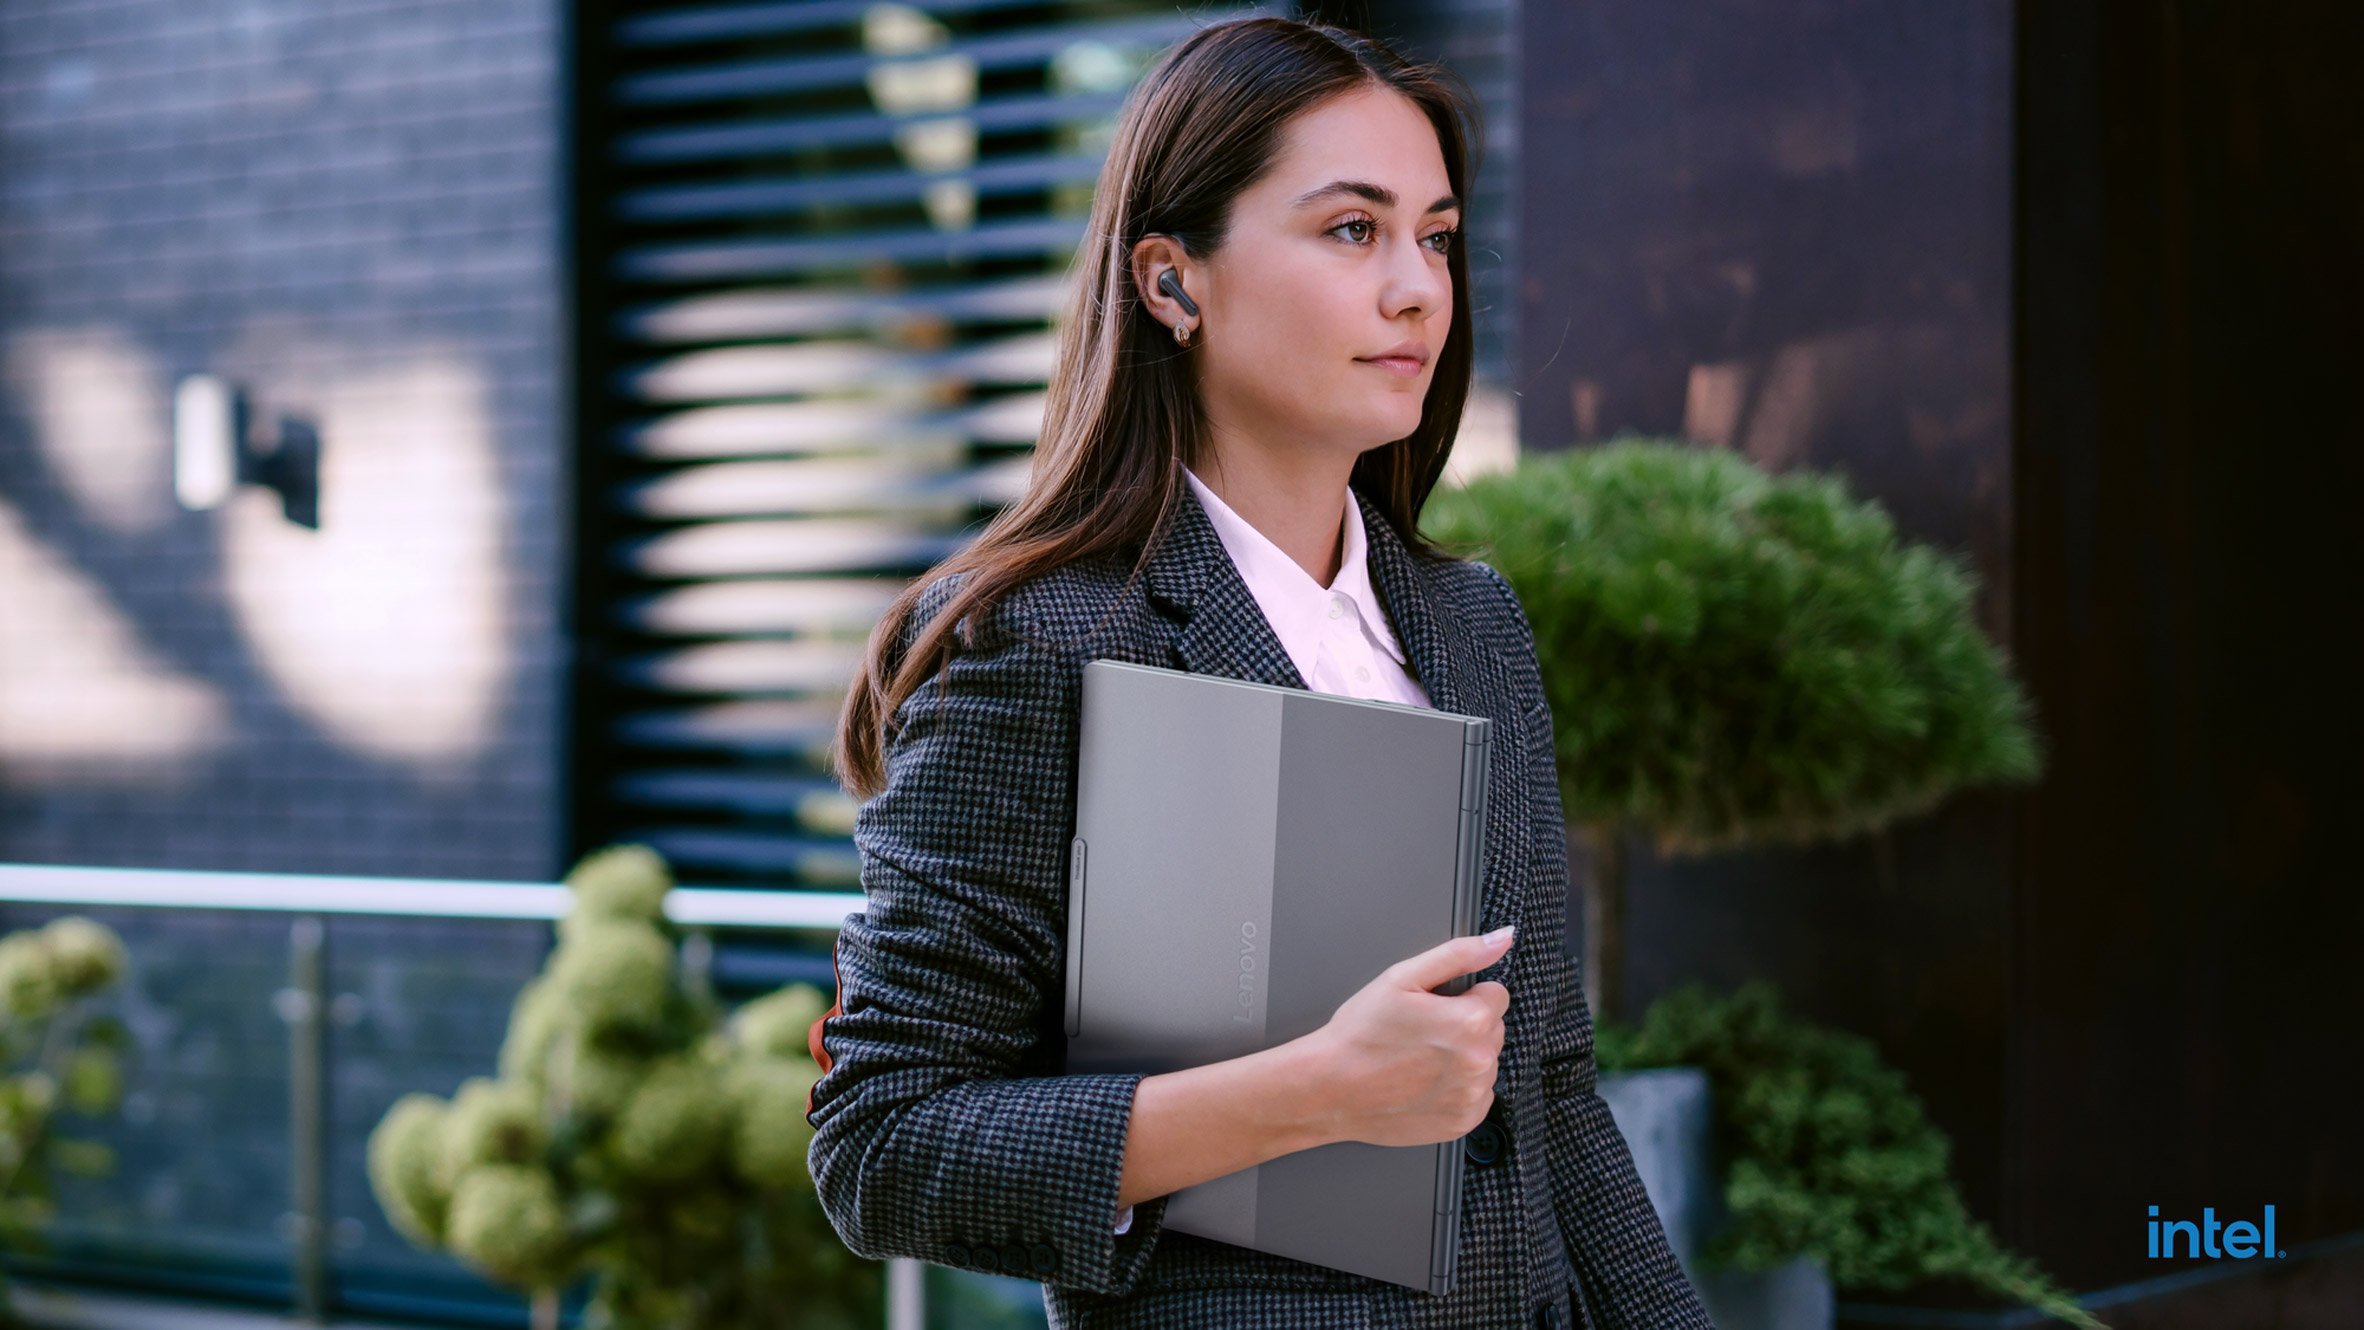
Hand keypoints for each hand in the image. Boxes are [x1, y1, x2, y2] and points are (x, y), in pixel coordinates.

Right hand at [1300, 926, 1512, 1147]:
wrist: (1329, 1088)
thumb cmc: (1359, 1034)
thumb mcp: (1403, 977)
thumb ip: (1459, 954)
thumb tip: (1501, 939)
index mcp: (1469, 1021)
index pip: (1496, 994)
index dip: (1465, 995)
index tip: (1436, 1006)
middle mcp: (1478, 1062)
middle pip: (1493, 1030)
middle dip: (1466, 1026)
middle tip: (1422, 1032)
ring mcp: (1471, 1097)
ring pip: (1486, 1064)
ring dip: (1463, 1059)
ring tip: (1419, 1059)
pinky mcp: (1461, 1123)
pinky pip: (1477, 1097)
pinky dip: (1457, 1090)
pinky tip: (1424, 1083)